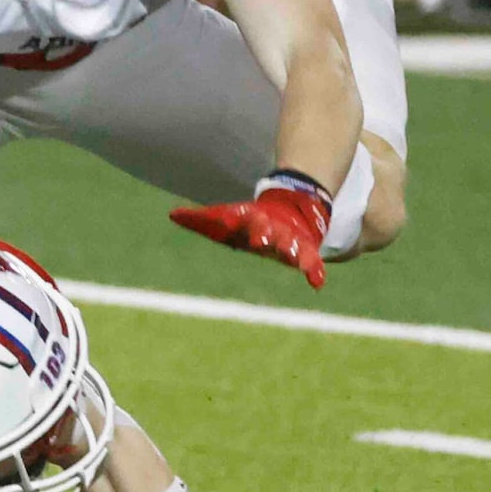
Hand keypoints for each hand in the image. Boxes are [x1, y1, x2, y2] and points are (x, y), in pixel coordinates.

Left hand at [171, 173, 333, 288]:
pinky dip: (315, 272)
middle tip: (260, 241)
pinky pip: (313, 263)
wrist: (291, 208)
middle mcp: (271, 228)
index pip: (240, 217)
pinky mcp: (305, 251)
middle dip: (264, 235)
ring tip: (299, 262)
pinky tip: (317, 283)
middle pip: (267, 231)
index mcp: (250, 219)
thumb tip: (172, 215)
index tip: (228, 218)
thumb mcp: (225, 218)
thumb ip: (201, 219)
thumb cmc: (249, 220)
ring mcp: (289, 239)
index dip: (233, 218)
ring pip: (292, 246)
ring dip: (294, 253)